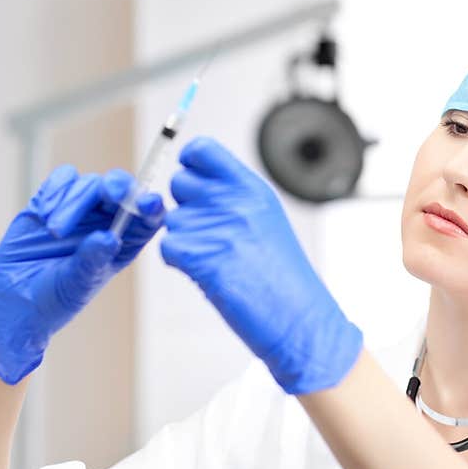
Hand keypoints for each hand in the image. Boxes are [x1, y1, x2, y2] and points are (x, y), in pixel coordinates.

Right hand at [0, 165, 164, 384]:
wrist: (12, 300)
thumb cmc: (53, 299)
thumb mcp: (76, 285)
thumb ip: (92, 260)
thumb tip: (110, 237)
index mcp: (124, 243)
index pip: (148, 218)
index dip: (152, 205)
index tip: (147, 203)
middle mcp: (107, 222)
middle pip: (122, 190)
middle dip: (118, 186)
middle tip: (108, 193)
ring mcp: (81, 209)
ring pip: (90, 183)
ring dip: (74, 202)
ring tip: (54, 232)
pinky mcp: (52, 200)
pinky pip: (62, 179)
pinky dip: (56, 190)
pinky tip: (44, 214)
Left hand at [160, 136, 362, 394]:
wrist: (300, 318)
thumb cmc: (284, 277)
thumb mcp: (267, 221)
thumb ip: (234, 198)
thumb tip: (193, 186)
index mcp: (252, 188)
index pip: (202, 150)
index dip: (190, 164)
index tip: (195, 182)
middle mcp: (233, 201)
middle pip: (179, 183)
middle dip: (186, 206)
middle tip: (210, 234)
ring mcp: (216, 226)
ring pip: (172, 219)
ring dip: (185, 240)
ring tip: (217, 261)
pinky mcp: (199, 256)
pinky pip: (167, 247)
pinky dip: (180, 263)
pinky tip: (207, 274)